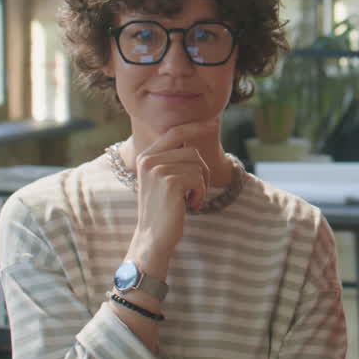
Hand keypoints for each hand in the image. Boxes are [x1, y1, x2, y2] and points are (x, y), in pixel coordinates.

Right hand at [132, 121, 214, 255]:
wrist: (153, 237)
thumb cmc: (164, 209)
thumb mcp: (164, 179)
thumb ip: (174, 158)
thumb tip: (194, 134)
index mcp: (146, 156)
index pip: (175, 132)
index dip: (195, 127)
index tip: (212, 122)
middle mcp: (149, 159)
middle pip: (192, 152)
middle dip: (202, 172)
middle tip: (196, 192)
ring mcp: (158, 169)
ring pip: (198, 166)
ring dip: (201, 185)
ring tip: (189, 200)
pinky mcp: (169, 181)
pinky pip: (199, 179)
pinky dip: (200, 194)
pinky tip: (190, 205)